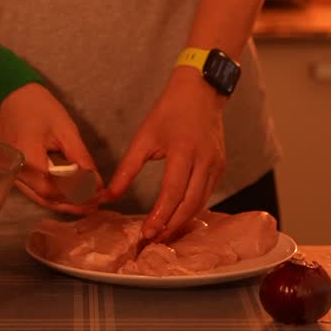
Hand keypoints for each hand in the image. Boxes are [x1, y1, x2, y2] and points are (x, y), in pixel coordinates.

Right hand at [0, 83, 103, 213]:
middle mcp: (13, 169)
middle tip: (95, 204)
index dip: (76, 194)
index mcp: (26, 155)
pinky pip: (31, 189)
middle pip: (44, 197)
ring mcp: (8, 173)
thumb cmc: (38, 106)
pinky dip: (50, 194)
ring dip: (62, 202)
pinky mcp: (8, 172)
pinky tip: (67, 195)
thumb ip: (80, 158)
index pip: (52, 187)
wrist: (9, 94)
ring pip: (37, 197)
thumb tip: (96, 182)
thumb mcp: (65, 128)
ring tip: (85, 204)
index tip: (98, 194)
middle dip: (72, 203)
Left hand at [102, 67, 225, 240]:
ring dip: (183, 221)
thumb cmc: (169, 111)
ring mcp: (216, 164)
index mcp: (183, 151)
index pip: (172, 193)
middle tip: (154, 239)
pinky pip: (207, 194)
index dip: (160, 216)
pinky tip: (179, 216)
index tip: (146, 232)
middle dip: (172, 225)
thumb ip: (127, 169)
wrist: (200, 91)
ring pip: (201, 203)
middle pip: (190, 204)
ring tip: (164, 233)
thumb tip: (109, 196)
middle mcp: (204, 160)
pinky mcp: (221, 166)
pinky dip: (193, 209)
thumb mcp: (143, 136)